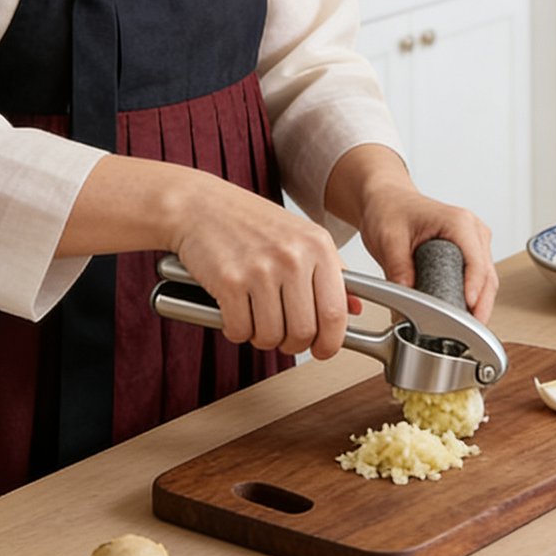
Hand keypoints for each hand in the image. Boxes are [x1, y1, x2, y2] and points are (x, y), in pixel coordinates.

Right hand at [171, 176, 360, 358]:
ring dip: (262, 337)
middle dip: (291, 343)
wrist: (200, 205)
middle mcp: (293, 257)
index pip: (335, 313)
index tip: (322, 349)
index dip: (330, 342)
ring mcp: (261, 269)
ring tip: (256, 317)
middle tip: (281, 334)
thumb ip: (333, 273)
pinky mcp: (229, 281)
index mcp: (318, 246)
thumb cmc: (251, 222)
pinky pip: (240, 330)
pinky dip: (236, 330)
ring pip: (271, 336)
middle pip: (303, 332)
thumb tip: (356, 309)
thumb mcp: (301, 236)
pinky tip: (234, 311)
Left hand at [363, 189, 498, 326]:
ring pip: (487, 281)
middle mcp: (472, 230)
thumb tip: (407, 299)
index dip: (474, 290)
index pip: (476, 262)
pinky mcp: (470, 253)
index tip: (467, 311)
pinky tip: (460, 315)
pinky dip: (473, 299)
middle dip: (480, 306)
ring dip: (479, 305)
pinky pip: (479, 281)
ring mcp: (475, 242)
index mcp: (458, 222)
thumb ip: (398, 269)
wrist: (388, 200)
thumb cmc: (390, 210)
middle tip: (465, 333)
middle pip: (488, 276)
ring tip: (462, 329)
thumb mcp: (389, 239)